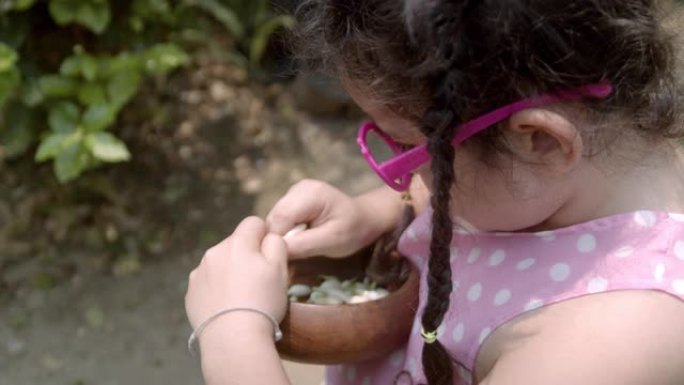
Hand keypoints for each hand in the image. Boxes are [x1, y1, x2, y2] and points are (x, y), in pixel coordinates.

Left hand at [185, 216, 288, 330]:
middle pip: (235, 243)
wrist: (233, 339)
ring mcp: (199, 273)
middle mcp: (213, 252)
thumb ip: (276, 243)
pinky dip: (217, 288)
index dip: (264, 236)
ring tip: (242, 297)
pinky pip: (208, 282)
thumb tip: (268, 235)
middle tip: (258, 281)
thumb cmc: (262, 302)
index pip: (253, 222)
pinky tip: (227, 306)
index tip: (270, 256)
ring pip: (220, 262)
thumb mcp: (280, 269)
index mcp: (237, 243)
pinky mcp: (190, 293)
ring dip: (230, 271)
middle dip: (246, 255)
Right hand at [266, 179, 402, 258]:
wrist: (366, 218)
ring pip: (274, 220)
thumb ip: (303, 245)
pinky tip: (299, 241)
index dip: (277, 240)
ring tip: (298, 250)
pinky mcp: (292, 201)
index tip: (281, 260)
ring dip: (281, 237)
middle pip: (273, 218)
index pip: (279, 218)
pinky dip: (285, 233)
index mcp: (309, 193)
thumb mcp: (332, 242)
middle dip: (278, 240)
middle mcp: (297, 189)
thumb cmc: (354, 230)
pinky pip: (280, 220)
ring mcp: (294, 193)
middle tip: (290, 259)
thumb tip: (276, 252)